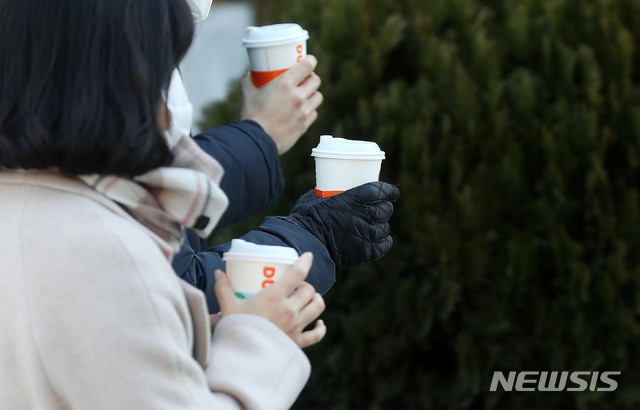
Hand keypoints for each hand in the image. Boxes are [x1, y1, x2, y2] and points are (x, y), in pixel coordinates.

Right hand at [214, 252, 326, 347]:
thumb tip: (219, 273)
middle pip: (309, 290)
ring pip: (317, 307)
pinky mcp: (297, 343)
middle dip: (306, 285)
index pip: (298, 273)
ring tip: (309, 298)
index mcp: (274, 297)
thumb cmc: (235, 330)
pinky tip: (319, 323)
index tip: (308, 256)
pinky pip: (316, 334)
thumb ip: (223, 288)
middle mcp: (289, 310)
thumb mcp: (228, 307)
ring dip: (315, 300)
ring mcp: (295, 327)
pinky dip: (320, 328)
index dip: (305, 262)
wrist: (241, 360)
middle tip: (297, 286)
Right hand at [240, 55, 322, 154]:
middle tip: (304, 79)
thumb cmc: (251, 116)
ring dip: (312, 94)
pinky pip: (314, 113)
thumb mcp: (248, 93)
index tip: (308, 61)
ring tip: (305, 95)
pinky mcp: (304, 125)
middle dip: (311, 78)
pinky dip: (309, 110)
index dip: (310, 61)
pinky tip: (302, 111)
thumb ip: (250, 81)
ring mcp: (303, 111)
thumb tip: (251, 74)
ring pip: (318, 97)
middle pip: (316, 80)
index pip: (308, 65)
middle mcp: (298, 96)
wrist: (256, 141)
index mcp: (285, 84)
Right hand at [285, 182, 399, 271]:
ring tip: (374, 227)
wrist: (307, 244)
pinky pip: (384, 245)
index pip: (382, 191)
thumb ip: (325, 193)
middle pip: (386, 210)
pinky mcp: (367, 251)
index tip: (391, 193)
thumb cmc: (307, 219)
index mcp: (357, 198)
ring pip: (385, 228)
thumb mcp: (314, 198)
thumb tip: (324, 191)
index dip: (390, 191)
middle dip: (385, 209)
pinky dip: (383, 242)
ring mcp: (368, 234)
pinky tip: (379, 241)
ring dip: (381, 226)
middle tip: (379, 210)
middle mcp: (366, 214)